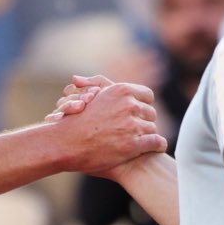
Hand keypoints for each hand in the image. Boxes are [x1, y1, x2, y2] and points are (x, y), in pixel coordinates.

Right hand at [50, 76, 166, 173]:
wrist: (65, 144)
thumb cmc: (74, 121)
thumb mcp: (87, 96)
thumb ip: (97, 83)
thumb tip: (87, 76)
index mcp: (121, 91)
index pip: (147, 95)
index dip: (143, 105)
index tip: (138, 113)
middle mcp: (129, 105)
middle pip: (151, 113)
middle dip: (145, 121)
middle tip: (138, 129)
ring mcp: (132, 125)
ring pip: (153, 128)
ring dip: (148, 135)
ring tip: (141, 141)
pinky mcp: (134, 145)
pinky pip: (157, 142)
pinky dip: (158, 145)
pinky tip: (155, 148)